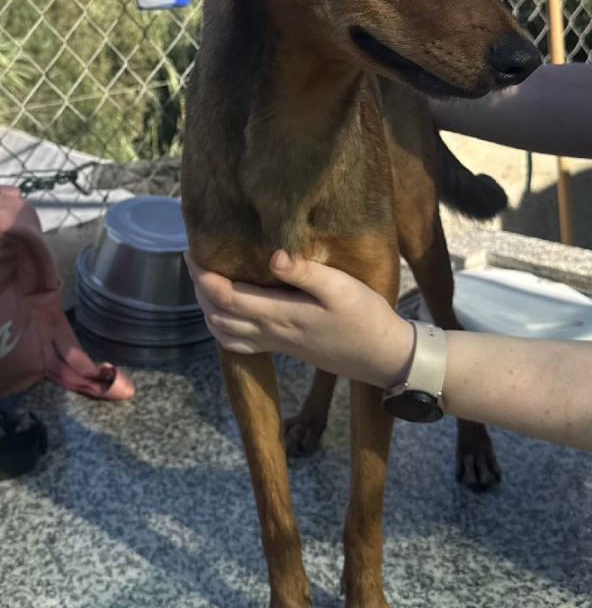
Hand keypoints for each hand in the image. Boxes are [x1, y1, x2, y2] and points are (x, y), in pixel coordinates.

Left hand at [185, 250, 414, 388]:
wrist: (382, 355)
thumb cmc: (365, 317)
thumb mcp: (341, 288)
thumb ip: (306, 272)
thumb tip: (273, 254)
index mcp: (281, 314)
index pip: (225, 297)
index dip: (203, 276)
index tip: (193, 251)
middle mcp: (272, 332)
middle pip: (217, 314)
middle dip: (200, 288)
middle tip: (196, 259)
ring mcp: (277, 343)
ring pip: (224, 332)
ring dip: (208, 308)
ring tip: (207, 281)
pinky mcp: (284, 348)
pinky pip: (239, 342)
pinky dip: (223, 325)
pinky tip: (229, 310)